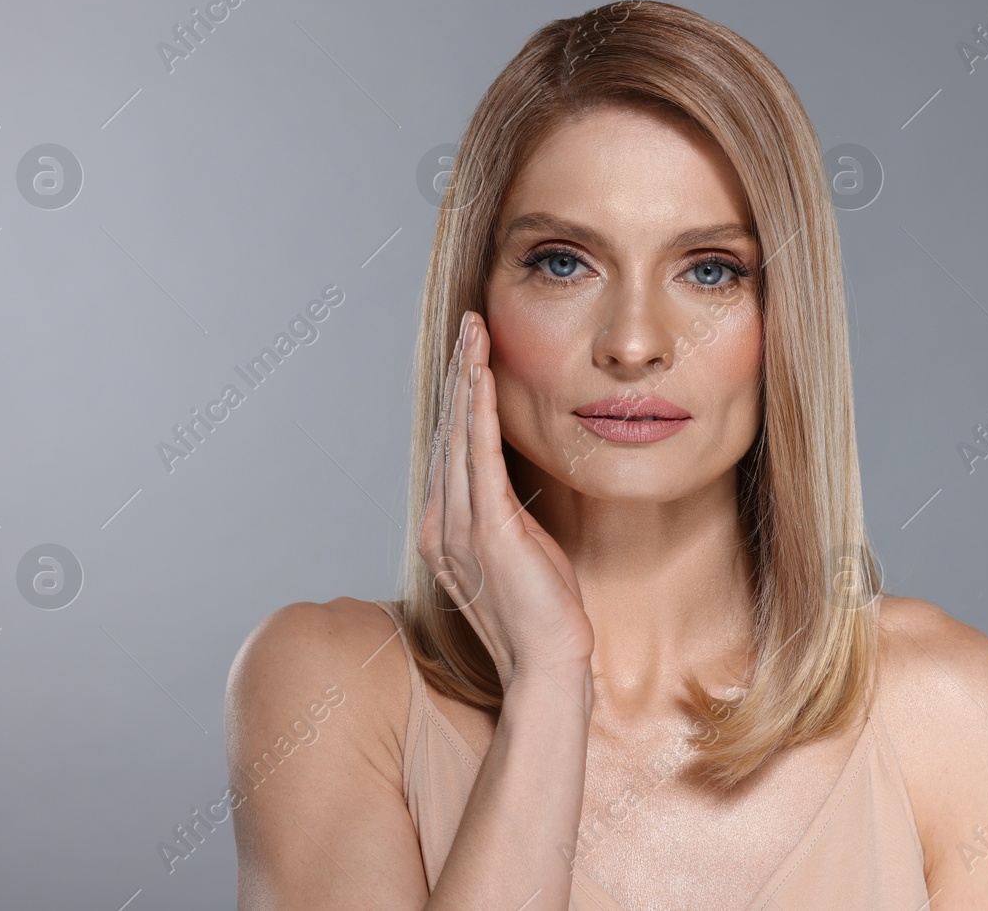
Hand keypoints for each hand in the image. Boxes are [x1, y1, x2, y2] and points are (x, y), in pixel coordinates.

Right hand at [417, 310, 595, 687]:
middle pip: (447, 430)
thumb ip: (508, 513)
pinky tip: (480, 375)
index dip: (458, 396)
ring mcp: (458, 527)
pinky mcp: (486, 531)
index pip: (450, 447)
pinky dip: (478, 411)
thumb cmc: (542, 611)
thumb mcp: (523, 549)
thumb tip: (512, 484)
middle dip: (458, 372)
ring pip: (458, 434)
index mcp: (444, 529)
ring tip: (474, 331)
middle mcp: (440, 523)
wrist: (547, 664)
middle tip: (470, 322)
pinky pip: (480, 457)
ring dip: (466, 377)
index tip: (470, 352)